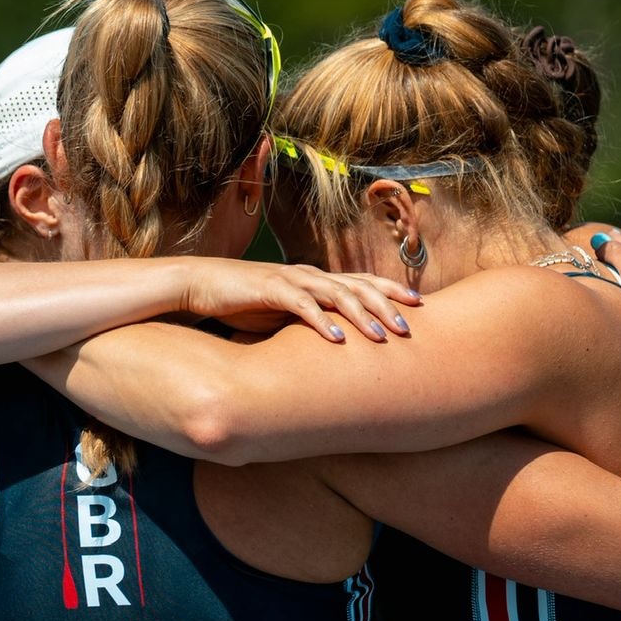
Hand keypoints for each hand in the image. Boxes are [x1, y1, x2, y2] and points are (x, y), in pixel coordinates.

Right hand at [176, 258, 422, 343]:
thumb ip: (309, 322)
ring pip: (336, 294)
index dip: (391, 291)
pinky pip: (302, 305)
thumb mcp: (283, 315)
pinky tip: (337, 339)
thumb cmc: (243, 303)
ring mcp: (291, 280)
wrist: (202, 285)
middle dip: (387, 306)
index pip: (361, 282)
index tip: (419, 306)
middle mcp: (309, 275)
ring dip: (361, 316)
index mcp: (315, 280)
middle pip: (358, 287)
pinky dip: (321, 321)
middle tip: (411, 327)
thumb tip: (334, 344)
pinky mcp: (270, 290)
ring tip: (382, 337)